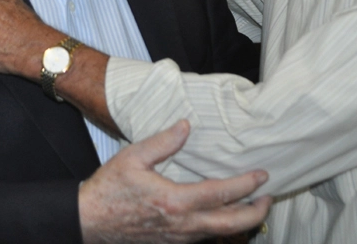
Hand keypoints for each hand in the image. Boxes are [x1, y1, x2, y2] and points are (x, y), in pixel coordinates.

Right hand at [79, 120, 271, 243]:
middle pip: (231, 224)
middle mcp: (182, 225)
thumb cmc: (109, 188)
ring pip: (220, 235)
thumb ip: (163, 141)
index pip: (222, 194)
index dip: (247, 185)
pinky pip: (204, 239)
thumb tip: (187, 125)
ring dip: (241, 222)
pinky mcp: (172, 243)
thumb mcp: (133, 157)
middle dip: (256, 212)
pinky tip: (223, 215)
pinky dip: (221, 228)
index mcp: (175, 201)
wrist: (88, 221)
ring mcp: (178, 239)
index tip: (263, 174)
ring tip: (252, 206)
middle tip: (269, 197)